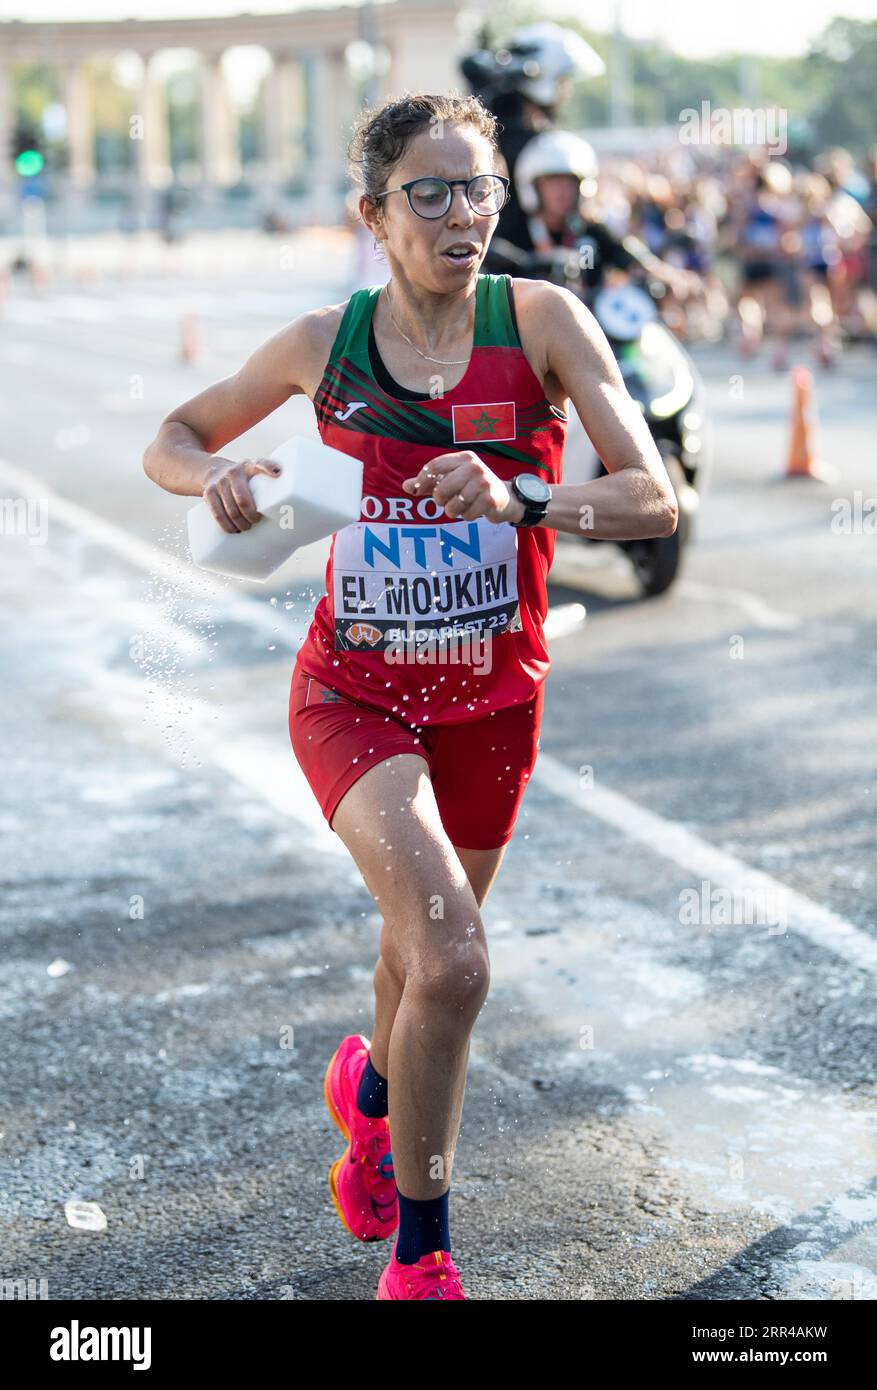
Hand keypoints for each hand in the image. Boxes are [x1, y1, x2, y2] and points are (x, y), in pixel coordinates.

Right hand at [203, 456, 281, 532]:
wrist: (213, 471)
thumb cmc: (244, 481)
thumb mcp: (255, 476)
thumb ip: (269, 487)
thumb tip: (297, 515)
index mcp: (250, 466)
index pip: (260, 463)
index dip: (268, 467)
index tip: (277, 473)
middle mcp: (234, 472)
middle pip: (244, 500)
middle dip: (252, 516)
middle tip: (256, 522)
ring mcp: (220, 482)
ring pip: (231, 509)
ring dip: (240, 524)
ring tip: (246, 529)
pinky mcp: (208, 493)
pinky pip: (216, 512)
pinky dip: (225, 525)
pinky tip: (232, 531)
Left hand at [402, 451, 523, 523]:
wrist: (504, 498)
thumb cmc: (473, 488)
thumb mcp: (453, 480)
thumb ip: (430, 482)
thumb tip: (405, 486)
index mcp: (463, 458)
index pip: (435, 465)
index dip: (422, 479)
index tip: (416, 490)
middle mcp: (474, 466)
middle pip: (442, 488)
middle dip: (439, 500)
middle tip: (445, 501)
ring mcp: (483, 482)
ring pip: (453, 505)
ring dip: (453, 511)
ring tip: (461, 506)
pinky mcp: (490, 498)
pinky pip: (467, 514)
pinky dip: (466, 517)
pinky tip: (473, 510)